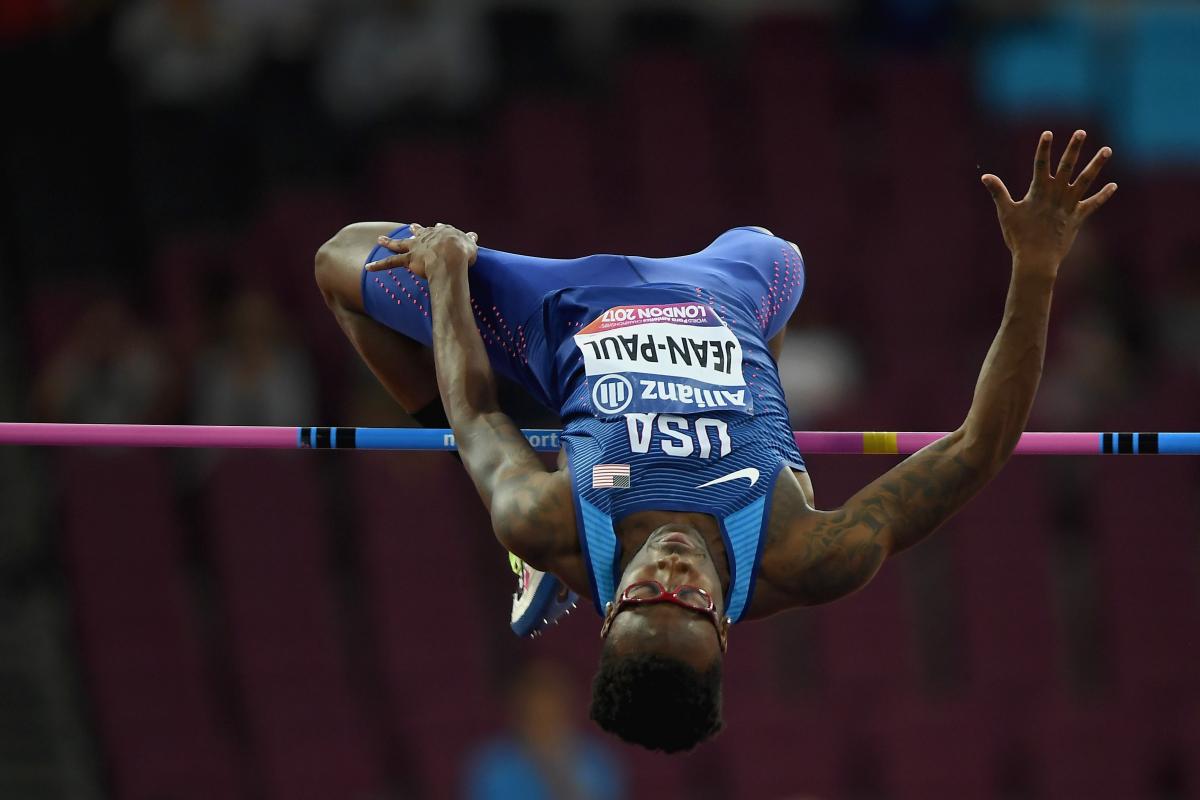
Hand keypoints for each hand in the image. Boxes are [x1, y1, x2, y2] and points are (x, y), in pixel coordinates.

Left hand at [365, 222, 478, 277]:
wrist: (451, 257)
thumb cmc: (463, 252)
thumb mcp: (470, 244)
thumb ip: (469, 240)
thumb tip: (474, 235)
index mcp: (442, 232)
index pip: (439, 229)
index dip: (438, 229)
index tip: (437, 227)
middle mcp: (427, 237)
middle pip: (419, 233)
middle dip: (415, 230)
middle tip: (411, 227)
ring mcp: (416, 247)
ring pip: (400, 244)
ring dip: (389, 242)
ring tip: (380, 239)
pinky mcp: (409, 259)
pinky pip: (391, 263)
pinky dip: (379, 266)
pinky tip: (367, 268)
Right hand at [981, 130, 1116, 273]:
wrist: (1037, 259)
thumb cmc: (1019, 237)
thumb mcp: (1006, 212)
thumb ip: (998, 192)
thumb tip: (985, 176)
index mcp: (1038, 191)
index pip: (1041, 164)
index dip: (1044, 148)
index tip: (1048, 133)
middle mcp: (1056, 194)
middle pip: (1067, 166)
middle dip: (1073, 148)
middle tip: (1081, 132)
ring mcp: (1069, 205)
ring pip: (1085, 180)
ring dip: (1096, 164)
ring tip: (1107, 150)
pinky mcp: (1077, 218)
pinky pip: (1093, 204)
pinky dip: (1103, 195)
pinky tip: (1113, 186)